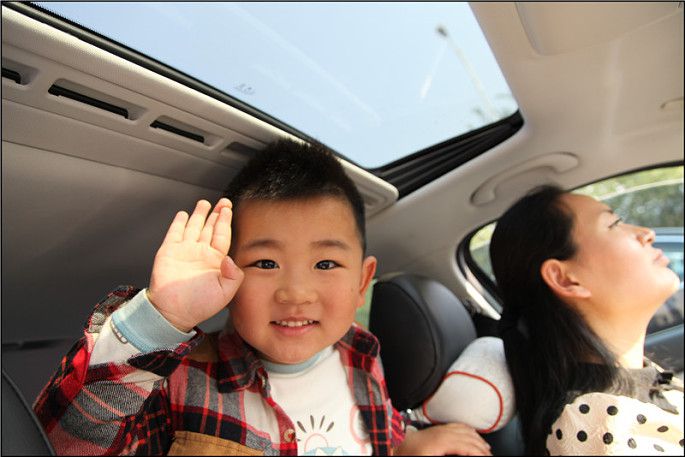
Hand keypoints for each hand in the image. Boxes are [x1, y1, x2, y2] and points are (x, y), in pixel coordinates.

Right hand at [148, 199, 243, 331]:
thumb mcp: (225, 293)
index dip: (225, 221)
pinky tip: (183, 214)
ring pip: (193, 226)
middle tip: (223, 201)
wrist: (172, 312)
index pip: (222, 235)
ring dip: (199, 214)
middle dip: (216, 214)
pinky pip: (174, 233)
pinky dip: (179, 223)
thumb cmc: (198, 305)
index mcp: (215, 261)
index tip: (227, 209)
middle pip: (210, 228)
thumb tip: (229, 258)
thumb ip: (234, 275)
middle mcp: (200, 253)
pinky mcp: (168, 251)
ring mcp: (184, 251)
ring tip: (204, 203)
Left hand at [395, 423, 491, 455]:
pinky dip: (468, 431)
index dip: (480, 453)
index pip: (468, 446)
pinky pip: (456, 426)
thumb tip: (462, 453)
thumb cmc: (408, 455)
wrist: (393, 446)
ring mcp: (437, 429)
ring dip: (477, 439)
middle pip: (469, 437)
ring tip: (485, 449)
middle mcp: (440, 432)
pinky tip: (472, 435)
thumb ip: (450, 455)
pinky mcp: (434, 429)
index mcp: (439, 442)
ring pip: (464, 430)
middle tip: (489, 455)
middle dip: (482, 448)